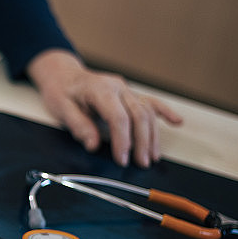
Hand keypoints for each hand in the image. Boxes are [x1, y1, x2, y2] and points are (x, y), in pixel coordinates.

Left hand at [28, 50, 182, 166]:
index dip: (122, 140)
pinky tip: (176, 122)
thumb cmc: (61, 91)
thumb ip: (78, 125)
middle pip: (138, 115)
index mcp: (99, 89)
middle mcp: (117, 87)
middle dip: (142, 141)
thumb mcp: (61, 108)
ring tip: (152, 156)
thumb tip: (92, 145)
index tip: (122, 159)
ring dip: (152, 135)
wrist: (63, 75)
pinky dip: (164, 112)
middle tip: (141, 163)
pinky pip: (150, 102)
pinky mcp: (129, 94)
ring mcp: (125, 89)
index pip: (118, 117)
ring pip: (147, 111)